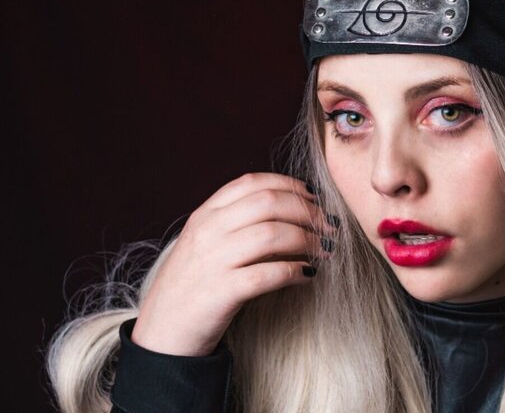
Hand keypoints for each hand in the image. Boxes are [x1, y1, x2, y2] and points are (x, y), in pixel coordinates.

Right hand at [130, 173, 334, 355]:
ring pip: (272, 234)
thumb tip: (289, 208)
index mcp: (204, 215)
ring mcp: (213, 261)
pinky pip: (269, 274)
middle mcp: (208, 232)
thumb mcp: (205, 243)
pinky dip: (295, 272)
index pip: (252, 183)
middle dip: (307, 211)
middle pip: (268, 203)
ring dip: (308, 240)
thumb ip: (235, 222)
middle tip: (329, 226)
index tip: (314, 197)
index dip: (289, 185)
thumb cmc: (193, 287)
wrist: (161, 335)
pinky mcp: (222, 292)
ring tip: (325, 251)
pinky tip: (308, 275)